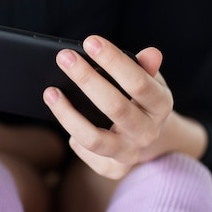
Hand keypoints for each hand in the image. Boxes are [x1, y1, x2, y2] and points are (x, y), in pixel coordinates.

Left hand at [44, 35, 173, 179]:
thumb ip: (146, 67)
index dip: (114, 61)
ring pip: (94, 139)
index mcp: (161, 105)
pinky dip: (73, 138)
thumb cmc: (142, 99)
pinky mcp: (114, 169)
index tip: (90, 42)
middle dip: (86, 79)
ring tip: (50, 92)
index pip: (138, 82)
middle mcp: (148, 132)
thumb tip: (151, 54)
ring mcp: (131, 153)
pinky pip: (87, 155)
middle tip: (64, 57)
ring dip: (68, 114)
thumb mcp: (149, 80)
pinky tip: (65, 117)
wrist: (151, 137)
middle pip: (115, 107)